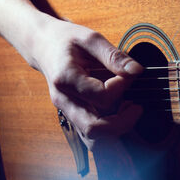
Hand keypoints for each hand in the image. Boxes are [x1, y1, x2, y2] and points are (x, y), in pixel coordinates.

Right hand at [24, 14, 143, 148]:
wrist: (42, 45)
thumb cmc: (65, 40)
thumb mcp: (90, 39)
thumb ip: (114, 56)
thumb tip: (136, 71)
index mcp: (66, 79)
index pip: (101, 97)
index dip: (121, 88)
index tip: (128, 74)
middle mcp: (64, 101)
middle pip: (94, 129)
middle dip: (122, 123)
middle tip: (137, 107)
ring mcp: (67, 112)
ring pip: (92, 140)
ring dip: (116, 131)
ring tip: (130, 111)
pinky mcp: (73, 116)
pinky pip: (92, 136)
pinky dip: (110, 132)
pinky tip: (121, 115)